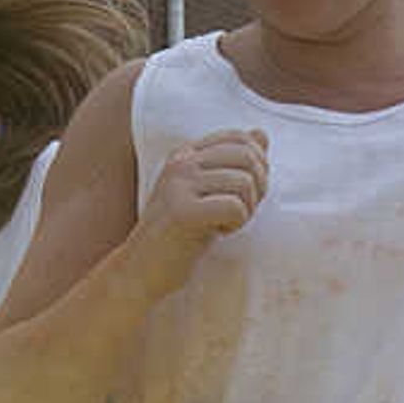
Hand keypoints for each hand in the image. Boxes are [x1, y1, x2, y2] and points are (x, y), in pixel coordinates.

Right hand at [124, 130, 267, 293]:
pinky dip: (235, 223)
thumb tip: (262, 134)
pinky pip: (235, 207)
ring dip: (246, 209)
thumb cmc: (179, 234)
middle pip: (247, 157)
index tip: (244, 192)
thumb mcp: (208, 192)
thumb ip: (234, 163)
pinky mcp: (183, 211)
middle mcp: (181, 163)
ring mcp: (179, 185)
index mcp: (186, 154)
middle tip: (240, 210)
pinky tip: (217, 232)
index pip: (240, 138)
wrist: (141, 269)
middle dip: (258, 187)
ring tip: (224, 223)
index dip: (257, 165)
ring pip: (244, 182)